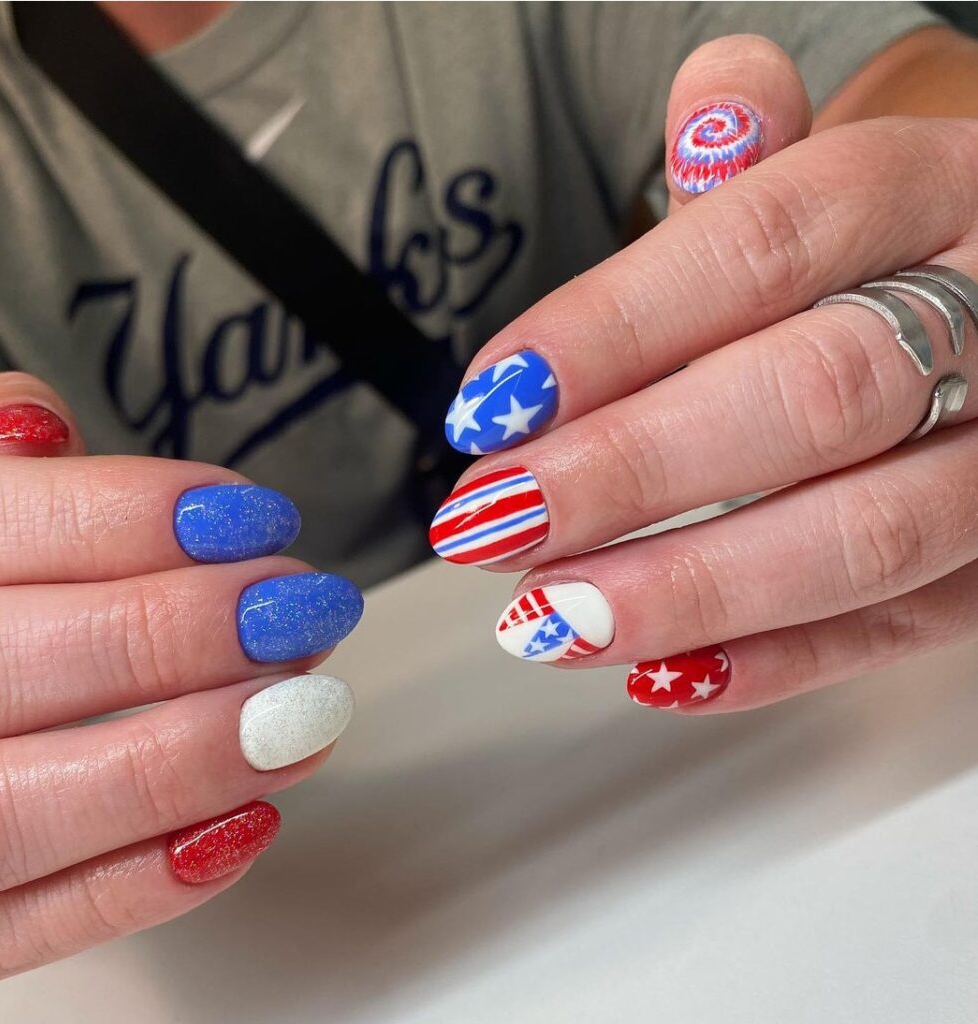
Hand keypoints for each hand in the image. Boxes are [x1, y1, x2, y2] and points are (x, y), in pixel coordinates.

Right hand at [0, 373, 361, 987]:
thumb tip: (33, 424)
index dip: (124, 517)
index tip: (249, 515)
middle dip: (171, 631)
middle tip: (297, 608)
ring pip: (12, 813)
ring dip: (181, 760)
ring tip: (304, 714)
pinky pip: (23, 929)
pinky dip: (141, 882)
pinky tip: (245, 821)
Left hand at [432, 36, 977, 711]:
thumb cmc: (876, 261)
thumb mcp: (829, 185)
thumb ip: (758, 168)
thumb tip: (715, 88)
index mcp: (929, 196)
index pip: (763, 247)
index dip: (611, 331)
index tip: (491, 405)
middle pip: (810, 399)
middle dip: (632, 473)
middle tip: (494, 523)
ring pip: (867, 536)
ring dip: (689, 589)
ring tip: (546, 618)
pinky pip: (900, 629)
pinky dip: (773, 661)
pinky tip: (653, 673)